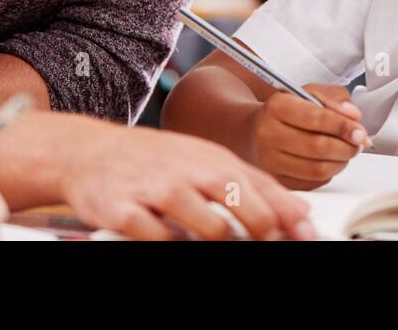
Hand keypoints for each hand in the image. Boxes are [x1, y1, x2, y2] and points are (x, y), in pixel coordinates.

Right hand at [60, 122, 315, 240]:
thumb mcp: (205, 160)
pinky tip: (175, 244)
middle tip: (268, 246)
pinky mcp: (127, 210)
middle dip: (263, 233)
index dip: (289, 218)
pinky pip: (160, 239)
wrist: (90, 151)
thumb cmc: (154, 159)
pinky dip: (173, 246)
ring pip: (210, 228)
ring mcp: (159, 191)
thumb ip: (250, 184)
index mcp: (214, 160)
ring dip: (223, 244)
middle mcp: (191, 171)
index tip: (307, 236)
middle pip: (242, 206)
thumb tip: (298, 209)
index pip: (263, 189)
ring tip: (225, 246)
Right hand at [248, 84, 370, 189]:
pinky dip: (328, 174)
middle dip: (347, 147)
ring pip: (317, 169)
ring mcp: (269, 160)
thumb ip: (335, 98)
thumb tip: (353, 117)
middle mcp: (268, 133)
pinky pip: (312, 183)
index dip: (343, 127)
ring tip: (346, 152)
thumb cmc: (287, 111)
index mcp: (277, 106)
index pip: (316, 118)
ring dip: (341, 162)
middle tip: (358, 143)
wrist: (255, 130)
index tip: (359, 131)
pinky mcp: (275, 179)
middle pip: (318, 147)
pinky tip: (329, 161)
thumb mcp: (308, 93)